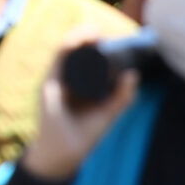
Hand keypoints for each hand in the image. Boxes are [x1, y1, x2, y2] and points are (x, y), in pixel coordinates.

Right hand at [22, 29, 139, 181]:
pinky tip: (82, 37)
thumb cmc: (84, 135)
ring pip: (67, 49)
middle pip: (78, 51)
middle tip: (111, 34)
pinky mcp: (50, 81)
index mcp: (81, 84)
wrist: (65, 153)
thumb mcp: (108, 113)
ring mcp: (58, 78)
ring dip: (81, 35)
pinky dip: (69, 43)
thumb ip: (122, 97)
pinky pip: (59, 57)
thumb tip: (134, 74)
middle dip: (93, 38)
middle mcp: (68, 78)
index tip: (118, 39)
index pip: (90, 59)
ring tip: (98, 31)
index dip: (101, 46)